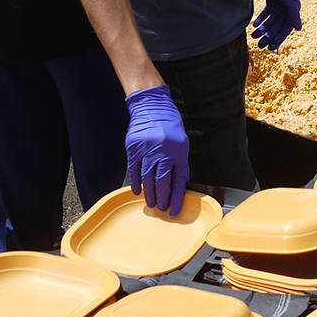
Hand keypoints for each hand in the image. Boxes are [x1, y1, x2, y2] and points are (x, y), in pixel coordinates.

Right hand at [124, 84, 189, 215]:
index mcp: (178, 151)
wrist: (152, 108)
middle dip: (162, 198)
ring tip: (151, 204)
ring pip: (147, 178)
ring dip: (149, 193)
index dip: (176, 197)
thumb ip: (180, 162)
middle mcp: (163, 151)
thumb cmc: (169, 125)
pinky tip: (138, 190)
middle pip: (162, 181)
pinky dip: (136, 182)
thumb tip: (180, 182)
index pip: (179, 180)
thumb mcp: (181, 142)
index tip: (174, 209)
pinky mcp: (134, 149)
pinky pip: (134, 170)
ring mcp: (147, 150)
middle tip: (161, 209)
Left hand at [253, 0, 301, 49]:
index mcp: (293, 10)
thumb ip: (293, 15)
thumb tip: (298, 29)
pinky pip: (266, 14)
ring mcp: (279, 5)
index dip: (279, 38)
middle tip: (259, 45)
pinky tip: (255, 25)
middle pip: (277, 26)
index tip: (271, 47)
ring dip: (263, 29)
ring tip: (254, 36)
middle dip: (268, 36)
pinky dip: (261, 19)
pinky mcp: (271, 1)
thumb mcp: (288, 1)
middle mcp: (287, 9)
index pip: (286, 29)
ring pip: (270, 21)